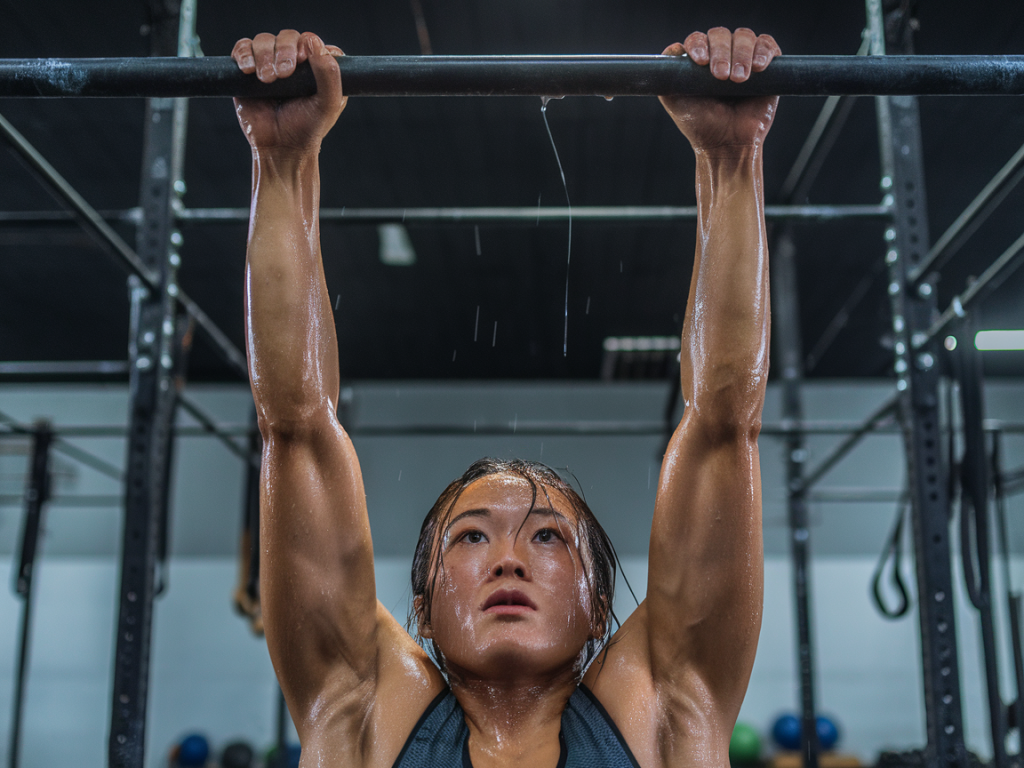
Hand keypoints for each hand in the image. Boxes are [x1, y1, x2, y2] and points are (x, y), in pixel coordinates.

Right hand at [232, 30, 346, 152]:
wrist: (280, 147)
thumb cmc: (307, 128)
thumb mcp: (328, 104)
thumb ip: (329, 75)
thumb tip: (314, 42)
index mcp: (318, 67)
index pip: (313, 41)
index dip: (307, 44)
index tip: (302, 60)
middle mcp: (295, 62)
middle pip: (287, 37)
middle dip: (284, 50)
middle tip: (283, 74)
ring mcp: (270, 64)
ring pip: (264, 40)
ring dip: (264, 55)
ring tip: (267, 80)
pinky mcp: (249, 71)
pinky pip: (242, 48)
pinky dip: (243, 54)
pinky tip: (248, 70)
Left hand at [659, 28, 780, 154]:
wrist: (727, 145)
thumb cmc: (701, 126)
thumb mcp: (675, 102)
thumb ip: (668, 77)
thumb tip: (673, 48)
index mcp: (701, 61)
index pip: (699, 39)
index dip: (699, 45)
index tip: (700, 62)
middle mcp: (722, 56)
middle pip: (721, 35)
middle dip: (721, 52)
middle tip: (721, 77)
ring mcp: (745, 60)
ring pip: (745, 36)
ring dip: (741, 54)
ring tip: (738, 80)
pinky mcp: (768, 67)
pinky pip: (768, 45)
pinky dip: (763, 51)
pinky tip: (758, 69)